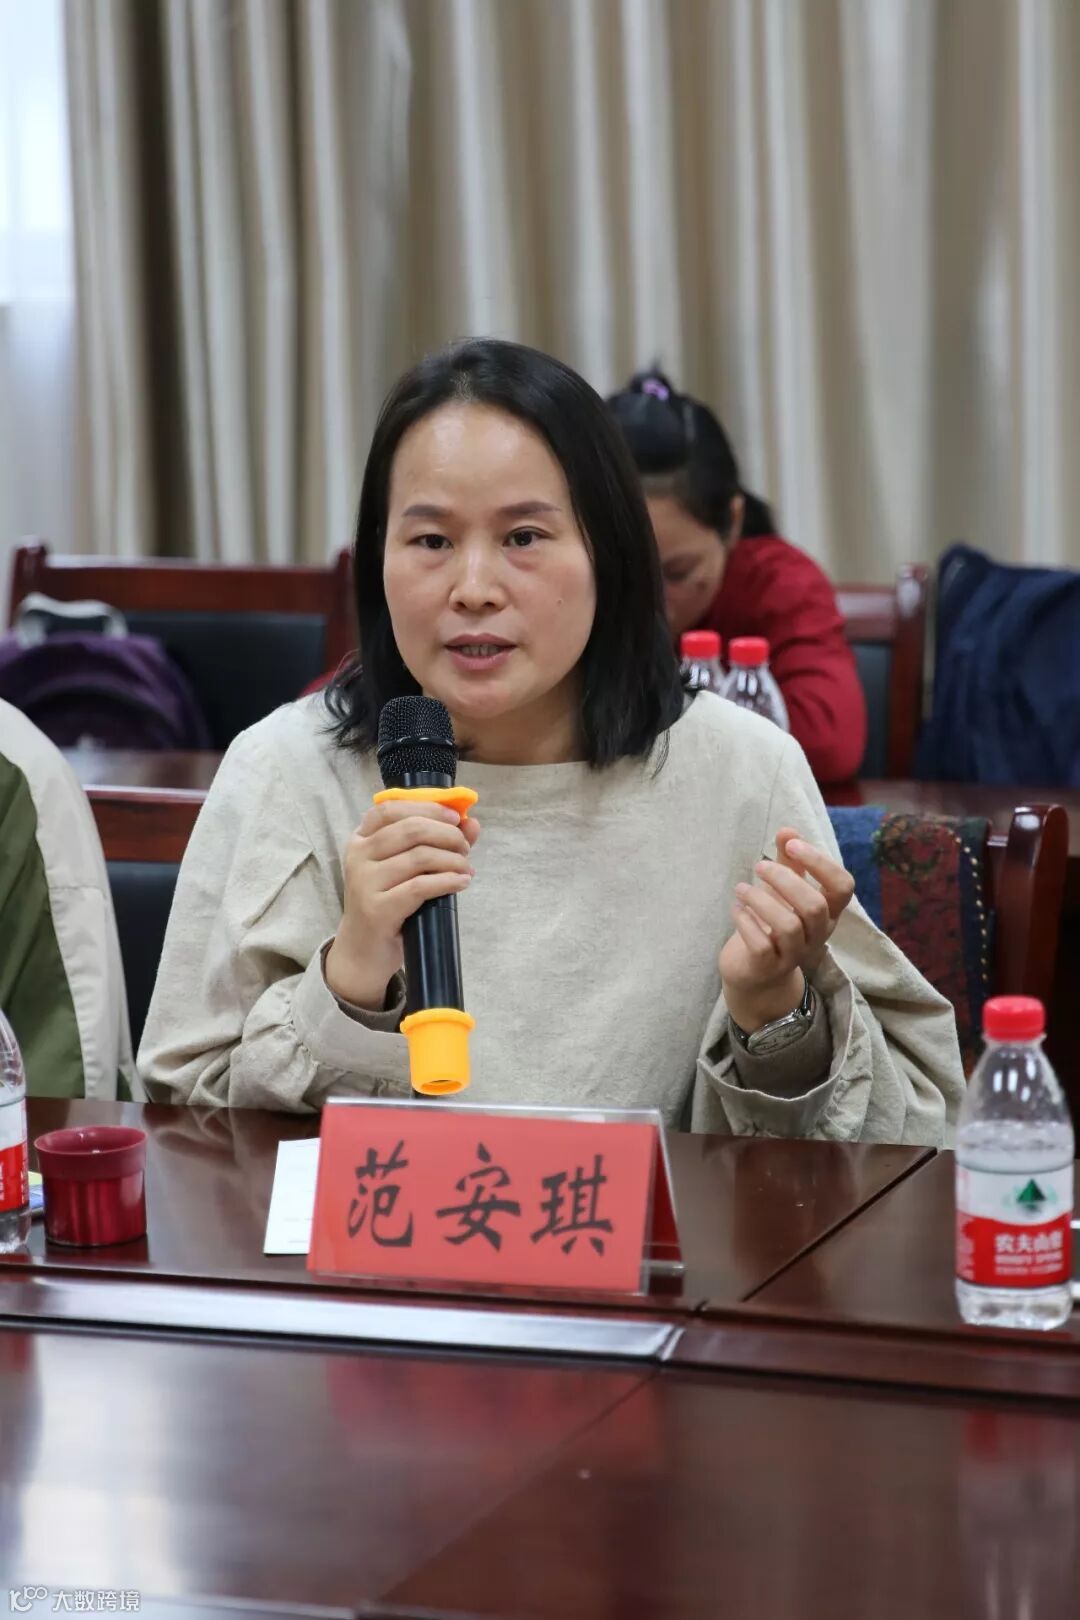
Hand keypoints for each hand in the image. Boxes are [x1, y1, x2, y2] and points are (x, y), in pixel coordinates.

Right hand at [325, 799, 480, 1008]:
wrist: (362, 951)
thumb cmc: (387, 904)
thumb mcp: (406, 869)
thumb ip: (435, 842)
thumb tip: (471, 823)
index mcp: (361, 839)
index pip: (391, 808)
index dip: (428, 807)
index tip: (456, 818)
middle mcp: (358, 856)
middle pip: (412, 829)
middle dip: (448, 835)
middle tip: (466, 848)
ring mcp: (365, 882)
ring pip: (420, 856)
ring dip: (453, 860)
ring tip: (466, 869)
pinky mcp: (377, 909)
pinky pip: (421, 886)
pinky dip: (448, 881)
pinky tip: (461, 883)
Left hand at [719, 826, 855, 1032]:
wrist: (756, 973)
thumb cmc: (773, 922)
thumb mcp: (784, 890)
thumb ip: (789, 861)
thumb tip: (788, 830)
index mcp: (828, 911)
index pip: (842, 886)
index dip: (820, 863)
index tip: (792, 845)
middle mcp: (817, 934)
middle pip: (815, 906)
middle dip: (785, 880)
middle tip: (759, 866)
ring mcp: (794, 954)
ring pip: (789, 926)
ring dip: (761, 900)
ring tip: (741, 888)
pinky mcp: (768, 968)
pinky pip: (762, 946)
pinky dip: (746, 922)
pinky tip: (737, 908)